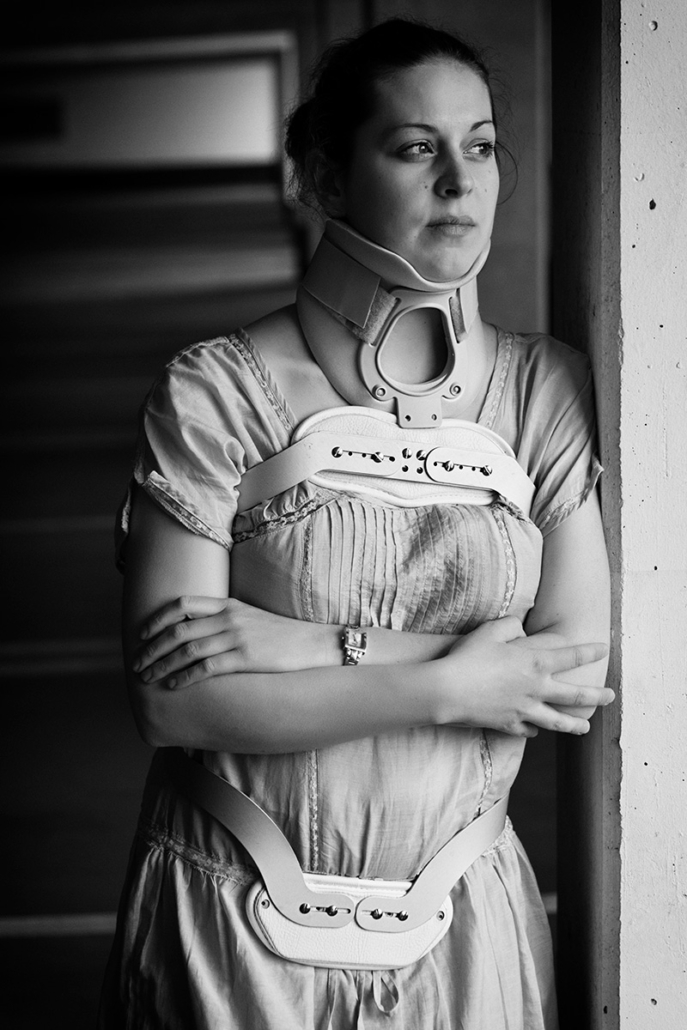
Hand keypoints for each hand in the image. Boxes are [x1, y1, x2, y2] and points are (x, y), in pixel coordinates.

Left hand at [132, 597, 335, 688]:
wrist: (312, 644)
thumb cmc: (279, 635)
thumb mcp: (248, 617)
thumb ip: (222, 619)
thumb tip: (191, 631)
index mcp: (228, 605)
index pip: (182, 604)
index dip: (157, 619)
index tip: (141, 635)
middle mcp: (229, 618)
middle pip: (178, 630)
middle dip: (152, 648)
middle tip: (138, 663)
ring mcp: (237, 637)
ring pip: (187, 650)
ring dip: (162, 665)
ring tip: (149, 678)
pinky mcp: (246, 658)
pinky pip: (207, 668)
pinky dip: (185, 677)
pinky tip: (174, 686)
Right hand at [440, 616, 611, 736]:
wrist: (447, 690)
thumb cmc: (468, 656)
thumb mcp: (490, 630)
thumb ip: (510, 625)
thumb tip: (520, 628)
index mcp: (535, 663)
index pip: (571, 656)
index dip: (590, 651)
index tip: (604, 649)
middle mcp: (536, 689)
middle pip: (575, 695)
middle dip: (596, 695)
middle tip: (611, 697)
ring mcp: (523, 710)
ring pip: (557, 721)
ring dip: (574, 725)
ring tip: (585, 728)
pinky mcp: (507, 724)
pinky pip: (527, 730)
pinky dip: (534, 730)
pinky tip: (536, 730)